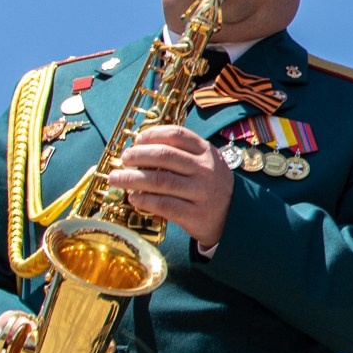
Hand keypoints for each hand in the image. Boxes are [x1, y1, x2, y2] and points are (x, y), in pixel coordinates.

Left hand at [105, 124, 234, 246]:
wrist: (235, 218)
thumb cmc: (211, 186)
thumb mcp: (206, 163)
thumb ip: (182, 153)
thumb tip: (140, 147)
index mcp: (206, 152)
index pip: (176, 135)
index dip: (152, 134)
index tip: (136, 139)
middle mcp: (205, 170)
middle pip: (164, 156)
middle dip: (137, 155)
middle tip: (123, 159)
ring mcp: (200, 193)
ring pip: (160, 181)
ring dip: (132, 179)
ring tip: (116, 179)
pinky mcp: (194, 215)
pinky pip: (164, 205)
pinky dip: (144, 200)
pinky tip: (133, 198)